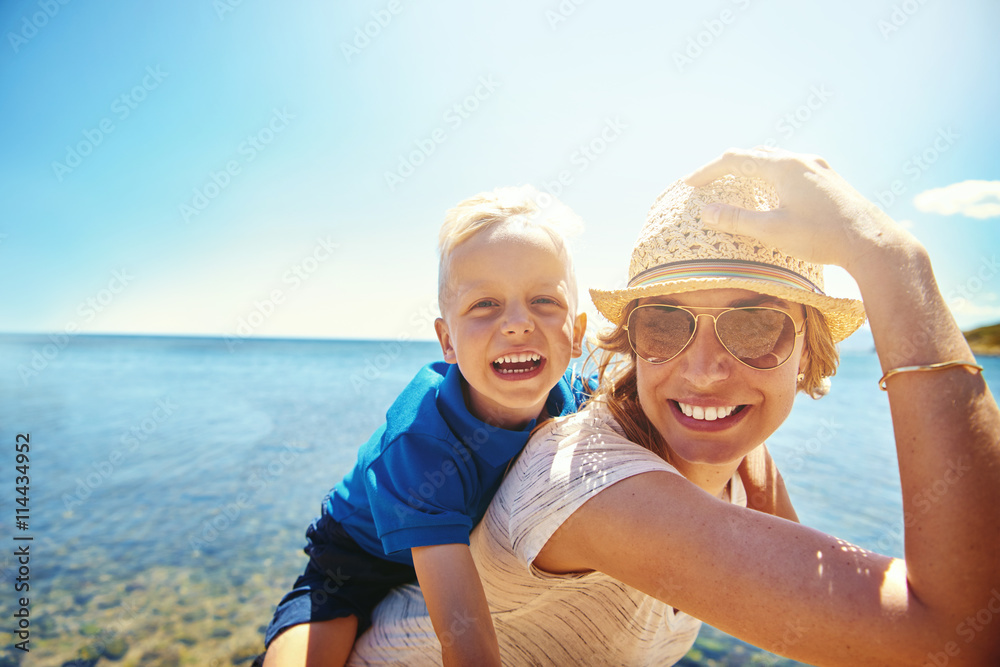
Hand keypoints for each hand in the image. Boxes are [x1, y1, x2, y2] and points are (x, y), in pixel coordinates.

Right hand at [684, 147, 916, 274]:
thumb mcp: (772, 230)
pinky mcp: (830, 181)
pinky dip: (773, 177)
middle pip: (756, 155)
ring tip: (738, 185)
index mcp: (784, 166)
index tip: (690, 184)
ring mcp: (819, 169)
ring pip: (777, 160)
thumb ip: (736, 220)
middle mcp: (802, 160)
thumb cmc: (821, 236)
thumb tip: (706, 211)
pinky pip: (793, 170)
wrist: (871, 242)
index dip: (709, 171)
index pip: (736, 160)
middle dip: (729, 167)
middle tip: (710, 182)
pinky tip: (774, 194)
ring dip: (752, 170)